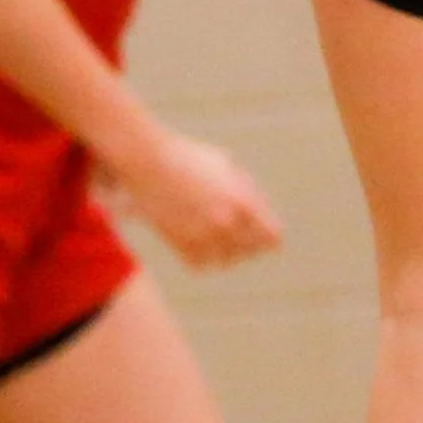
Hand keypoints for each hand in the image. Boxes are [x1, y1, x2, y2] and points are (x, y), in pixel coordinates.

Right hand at [109, 125, 283, 269]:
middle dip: (249, 242)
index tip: (263, 230)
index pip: (272, 238)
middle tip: (239, 229)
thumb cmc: (190, 157)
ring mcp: (201, 236)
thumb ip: (248, 189)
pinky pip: (200, 264)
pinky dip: (202, 257)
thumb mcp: (227, 165)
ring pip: (227, 261)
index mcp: (242, 201)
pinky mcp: (179, 243)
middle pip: (251, 251)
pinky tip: (199, 240)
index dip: (269, 234)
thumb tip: (261, 210)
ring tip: (217, 234)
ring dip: (226, 252)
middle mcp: (225, 223)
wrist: (149, 162)